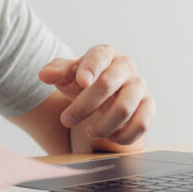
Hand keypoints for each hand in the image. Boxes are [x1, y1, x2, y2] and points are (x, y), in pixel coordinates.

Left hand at [38, 45, 154, 145]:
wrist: (102, 94)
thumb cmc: (82, 80)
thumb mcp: (66, 74)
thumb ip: (56, 72)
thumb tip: (44, 74)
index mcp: (104, 53)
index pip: (99, 56)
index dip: (90, 68)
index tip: (80, 82)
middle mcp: (125, 67)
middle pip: (107, 84)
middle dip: (84, 105)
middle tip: (66, 120)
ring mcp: (139, 86)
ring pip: (126, 107)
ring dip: (104, 124)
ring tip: (89, 132)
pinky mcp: (148, 105)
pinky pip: (143, 123)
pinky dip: (125, 134)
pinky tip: (110, 137)